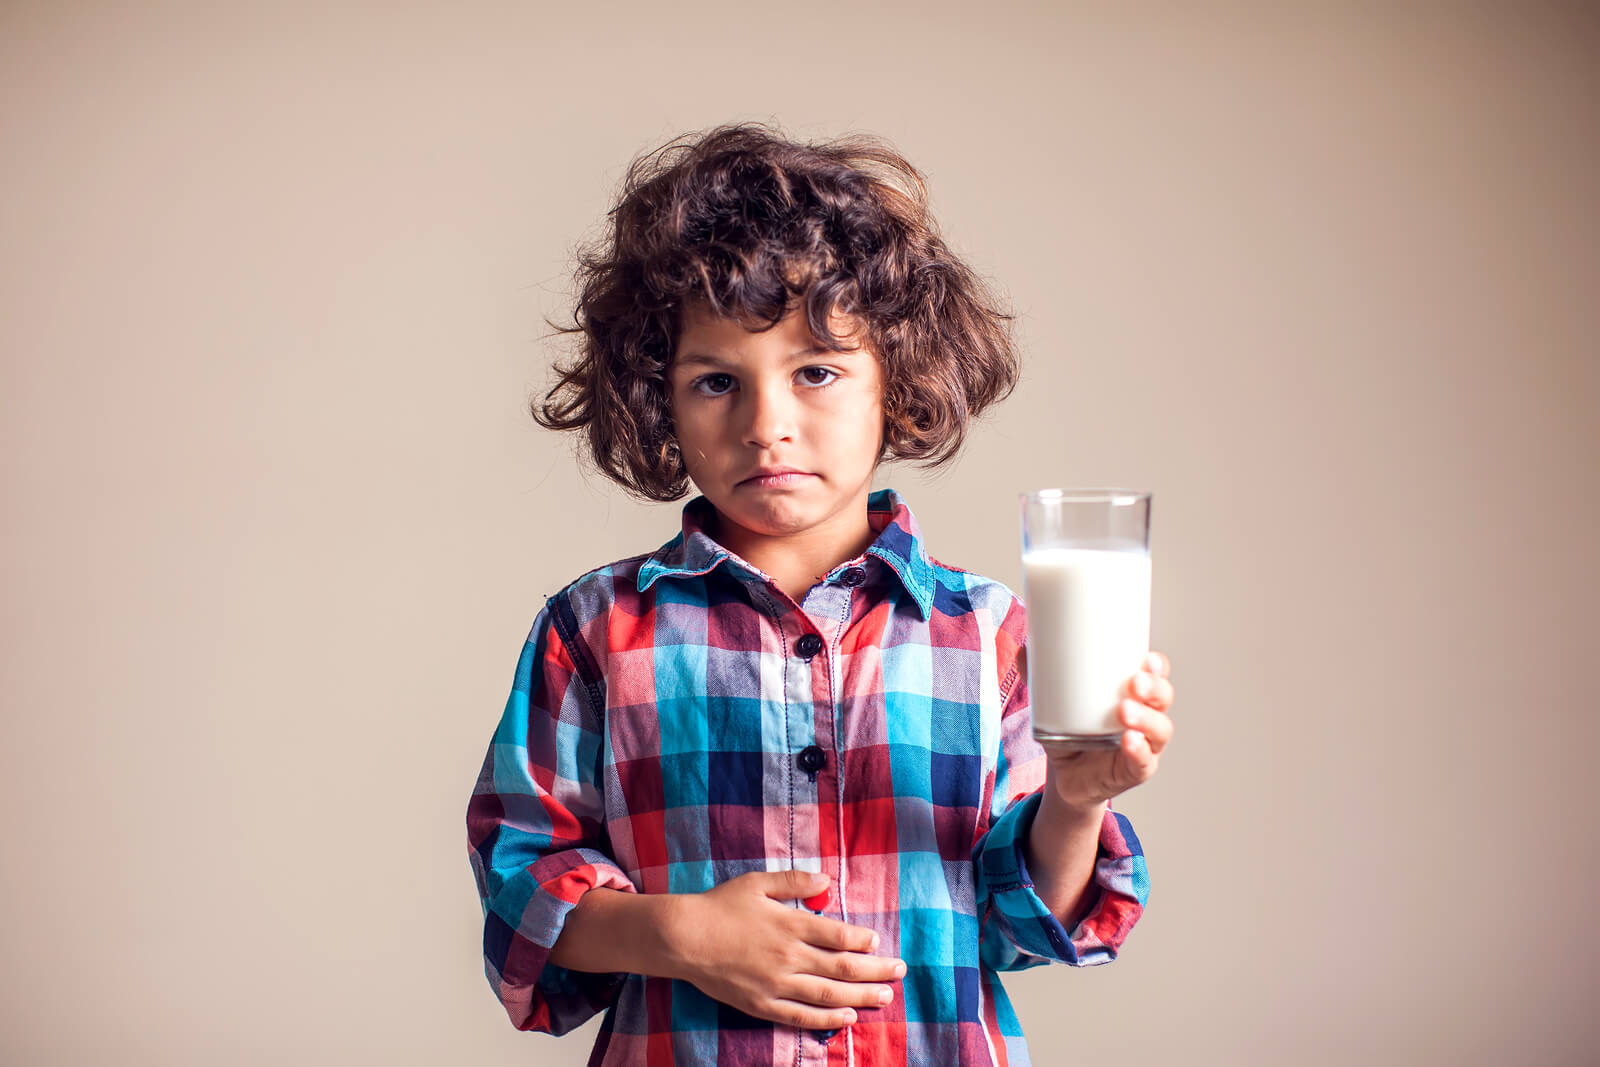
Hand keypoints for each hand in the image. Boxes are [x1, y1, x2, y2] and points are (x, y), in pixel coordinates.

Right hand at [664, 871, 904, 1030]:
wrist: (684, 938)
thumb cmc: (720, 906)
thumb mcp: (758, 883)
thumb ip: (795, 881)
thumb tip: (828, 881)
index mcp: (790, 923)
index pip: (839, 935)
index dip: (864, 940)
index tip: (878, 942)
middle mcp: (789, 956)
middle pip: (843, 966)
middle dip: (876, 970)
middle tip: (900, 972)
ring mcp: (777, 984)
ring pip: (829, 993)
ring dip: (861, 996)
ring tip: (885, 997)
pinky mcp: (762, 1004)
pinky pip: (802, 1016)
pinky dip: (828, 1018)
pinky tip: (848, 1017)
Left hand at [1041, 651, 1175, 811]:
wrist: (1067, 778)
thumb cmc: (1071, 733)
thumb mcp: (1054, 705)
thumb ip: (1040, 678)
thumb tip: (1023, 650)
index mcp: (1132, 694)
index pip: (1155, 674)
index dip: (1156, 665)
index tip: (1145, 657)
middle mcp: (1146, 717)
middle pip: (1163, 698)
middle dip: (1153, 687)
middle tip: (1134, 682)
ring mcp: (1144, 745)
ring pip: (1160, 729)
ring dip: (1146, 718)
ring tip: (1125, 710)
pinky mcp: (1134, 771)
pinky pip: (1144, 761)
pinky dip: (1139, 751)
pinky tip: (1129, 741)